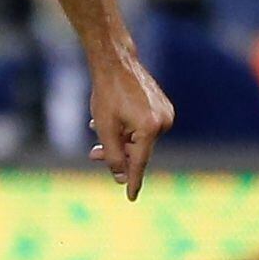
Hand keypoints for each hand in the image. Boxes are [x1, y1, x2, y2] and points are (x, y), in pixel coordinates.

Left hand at [85, 51, 174, 200]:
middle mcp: (163, 122)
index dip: (133, 181)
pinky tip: (111, 123)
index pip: (140, 162)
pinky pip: (144, 126)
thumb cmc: (107, 93)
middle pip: (138, 149)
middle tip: (92, 155)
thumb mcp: (104, 128)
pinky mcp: (163, 106)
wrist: (116, 62)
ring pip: (139, 138)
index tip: (131, 197)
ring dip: (119, 139)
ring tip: (97, 133)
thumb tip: (121, 178)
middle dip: (115, 153)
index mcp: (149, 128)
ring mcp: (165, 113)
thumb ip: (112, 155)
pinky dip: (127, 128)